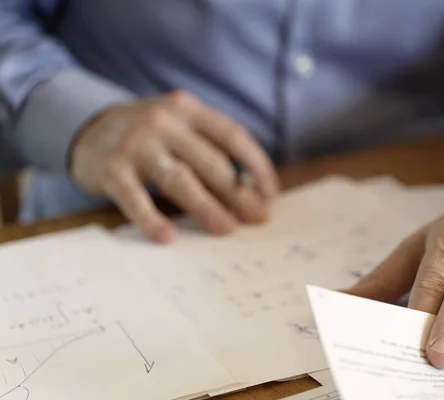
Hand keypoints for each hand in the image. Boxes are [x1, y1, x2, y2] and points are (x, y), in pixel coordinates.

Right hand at [70, 91, 278, 241]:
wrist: (89, 128)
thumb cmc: (152, 137)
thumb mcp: (182, 130)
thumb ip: (211, 152)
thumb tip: (252, 194)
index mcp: (189, 110)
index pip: (233, 136)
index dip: (256, 165)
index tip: (270, 193)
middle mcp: (165, 121)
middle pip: (211, 162)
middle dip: (239, 193)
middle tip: (257, 218)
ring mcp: (136, 143)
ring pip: (180, 180)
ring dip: (208, 207)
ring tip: (227, 229)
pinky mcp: (111, 168)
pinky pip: (135, 198)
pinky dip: (151, 219)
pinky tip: (168, 237)